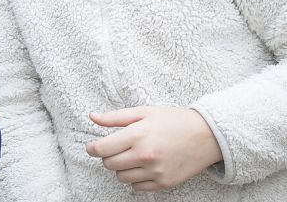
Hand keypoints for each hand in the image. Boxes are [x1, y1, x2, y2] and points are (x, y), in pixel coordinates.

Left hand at [86, 106, 222, 191]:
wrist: (207, 135)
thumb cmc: (173, 120)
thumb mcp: (143, 112)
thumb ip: (115, 117)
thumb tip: (92, 117)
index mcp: (137, 135)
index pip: (101, 149)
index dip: (92, 149)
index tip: (92, 147)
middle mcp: (145, 155)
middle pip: (109, 164)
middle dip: (107, 157)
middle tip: (116, 148)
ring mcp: (155, 172)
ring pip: (121, 177)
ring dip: (121, 168)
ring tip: (131, 156)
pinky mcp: (165, 183)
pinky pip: (137, 187)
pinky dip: (135, 178)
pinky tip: (142, 167)